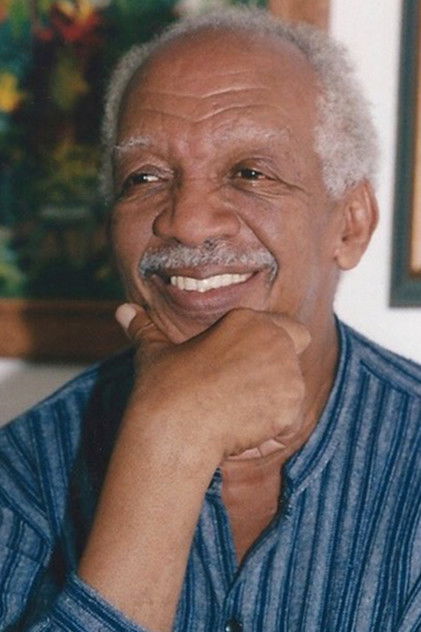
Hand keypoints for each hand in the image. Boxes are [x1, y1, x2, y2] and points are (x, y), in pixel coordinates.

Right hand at [116, 303, 309, 463]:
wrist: (173, 429)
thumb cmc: (163, 387)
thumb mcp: (153, 352)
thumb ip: (144, 329)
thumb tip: (122, 311)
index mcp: (247, 320)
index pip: (282, 327)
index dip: (266, 346)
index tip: (242, 367)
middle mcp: (274, 341)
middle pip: (296, 347)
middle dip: (280, 365)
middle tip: (245, 388)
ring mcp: (287, 375)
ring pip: (294, 388)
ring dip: (273, 401)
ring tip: (233, 414)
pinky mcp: (291, 409)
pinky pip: (289, 421)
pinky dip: (271, 431)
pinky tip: (239, 433)